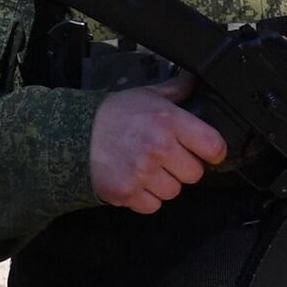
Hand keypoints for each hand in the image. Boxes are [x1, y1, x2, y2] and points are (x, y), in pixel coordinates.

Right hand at [89, 73, 226, 214]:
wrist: (74, 132)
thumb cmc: (113, 114)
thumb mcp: (147, 95)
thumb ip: (176, 91)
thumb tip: (196, 81)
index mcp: (169, 120)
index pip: (213, 146)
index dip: (213, 151)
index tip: (206, 152)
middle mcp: (159, 147)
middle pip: (195, 174)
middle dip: (182, 167)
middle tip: (166, 158)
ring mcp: (142, 172)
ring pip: (173, 192)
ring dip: (163, 184)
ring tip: (147, 169)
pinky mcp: (127, 192)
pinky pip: (152, 205)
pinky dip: (145, 198)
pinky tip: (135, 180)